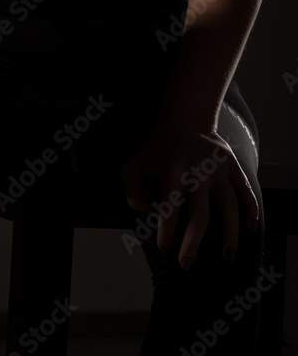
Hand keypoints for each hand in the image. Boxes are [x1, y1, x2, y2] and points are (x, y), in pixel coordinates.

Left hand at [120, 127, 258, 270]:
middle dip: (193, 243)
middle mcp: (197, 172)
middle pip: (201, 214)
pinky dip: (251, 210)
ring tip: (226, 257)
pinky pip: (246, 191)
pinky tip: (249, 228)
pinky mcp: (233, 165)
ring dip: (229, 235)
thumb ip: (132, 191)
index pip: (169, 207)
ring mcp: (218, 169)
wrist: (185, 119)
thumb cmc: (157, 149)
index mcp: (172, 172)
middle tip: (187, 265)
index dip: (167, 231)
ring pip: (229, 207)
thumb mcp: (134, 164)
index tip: (166, 250)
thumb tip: (150, 214)